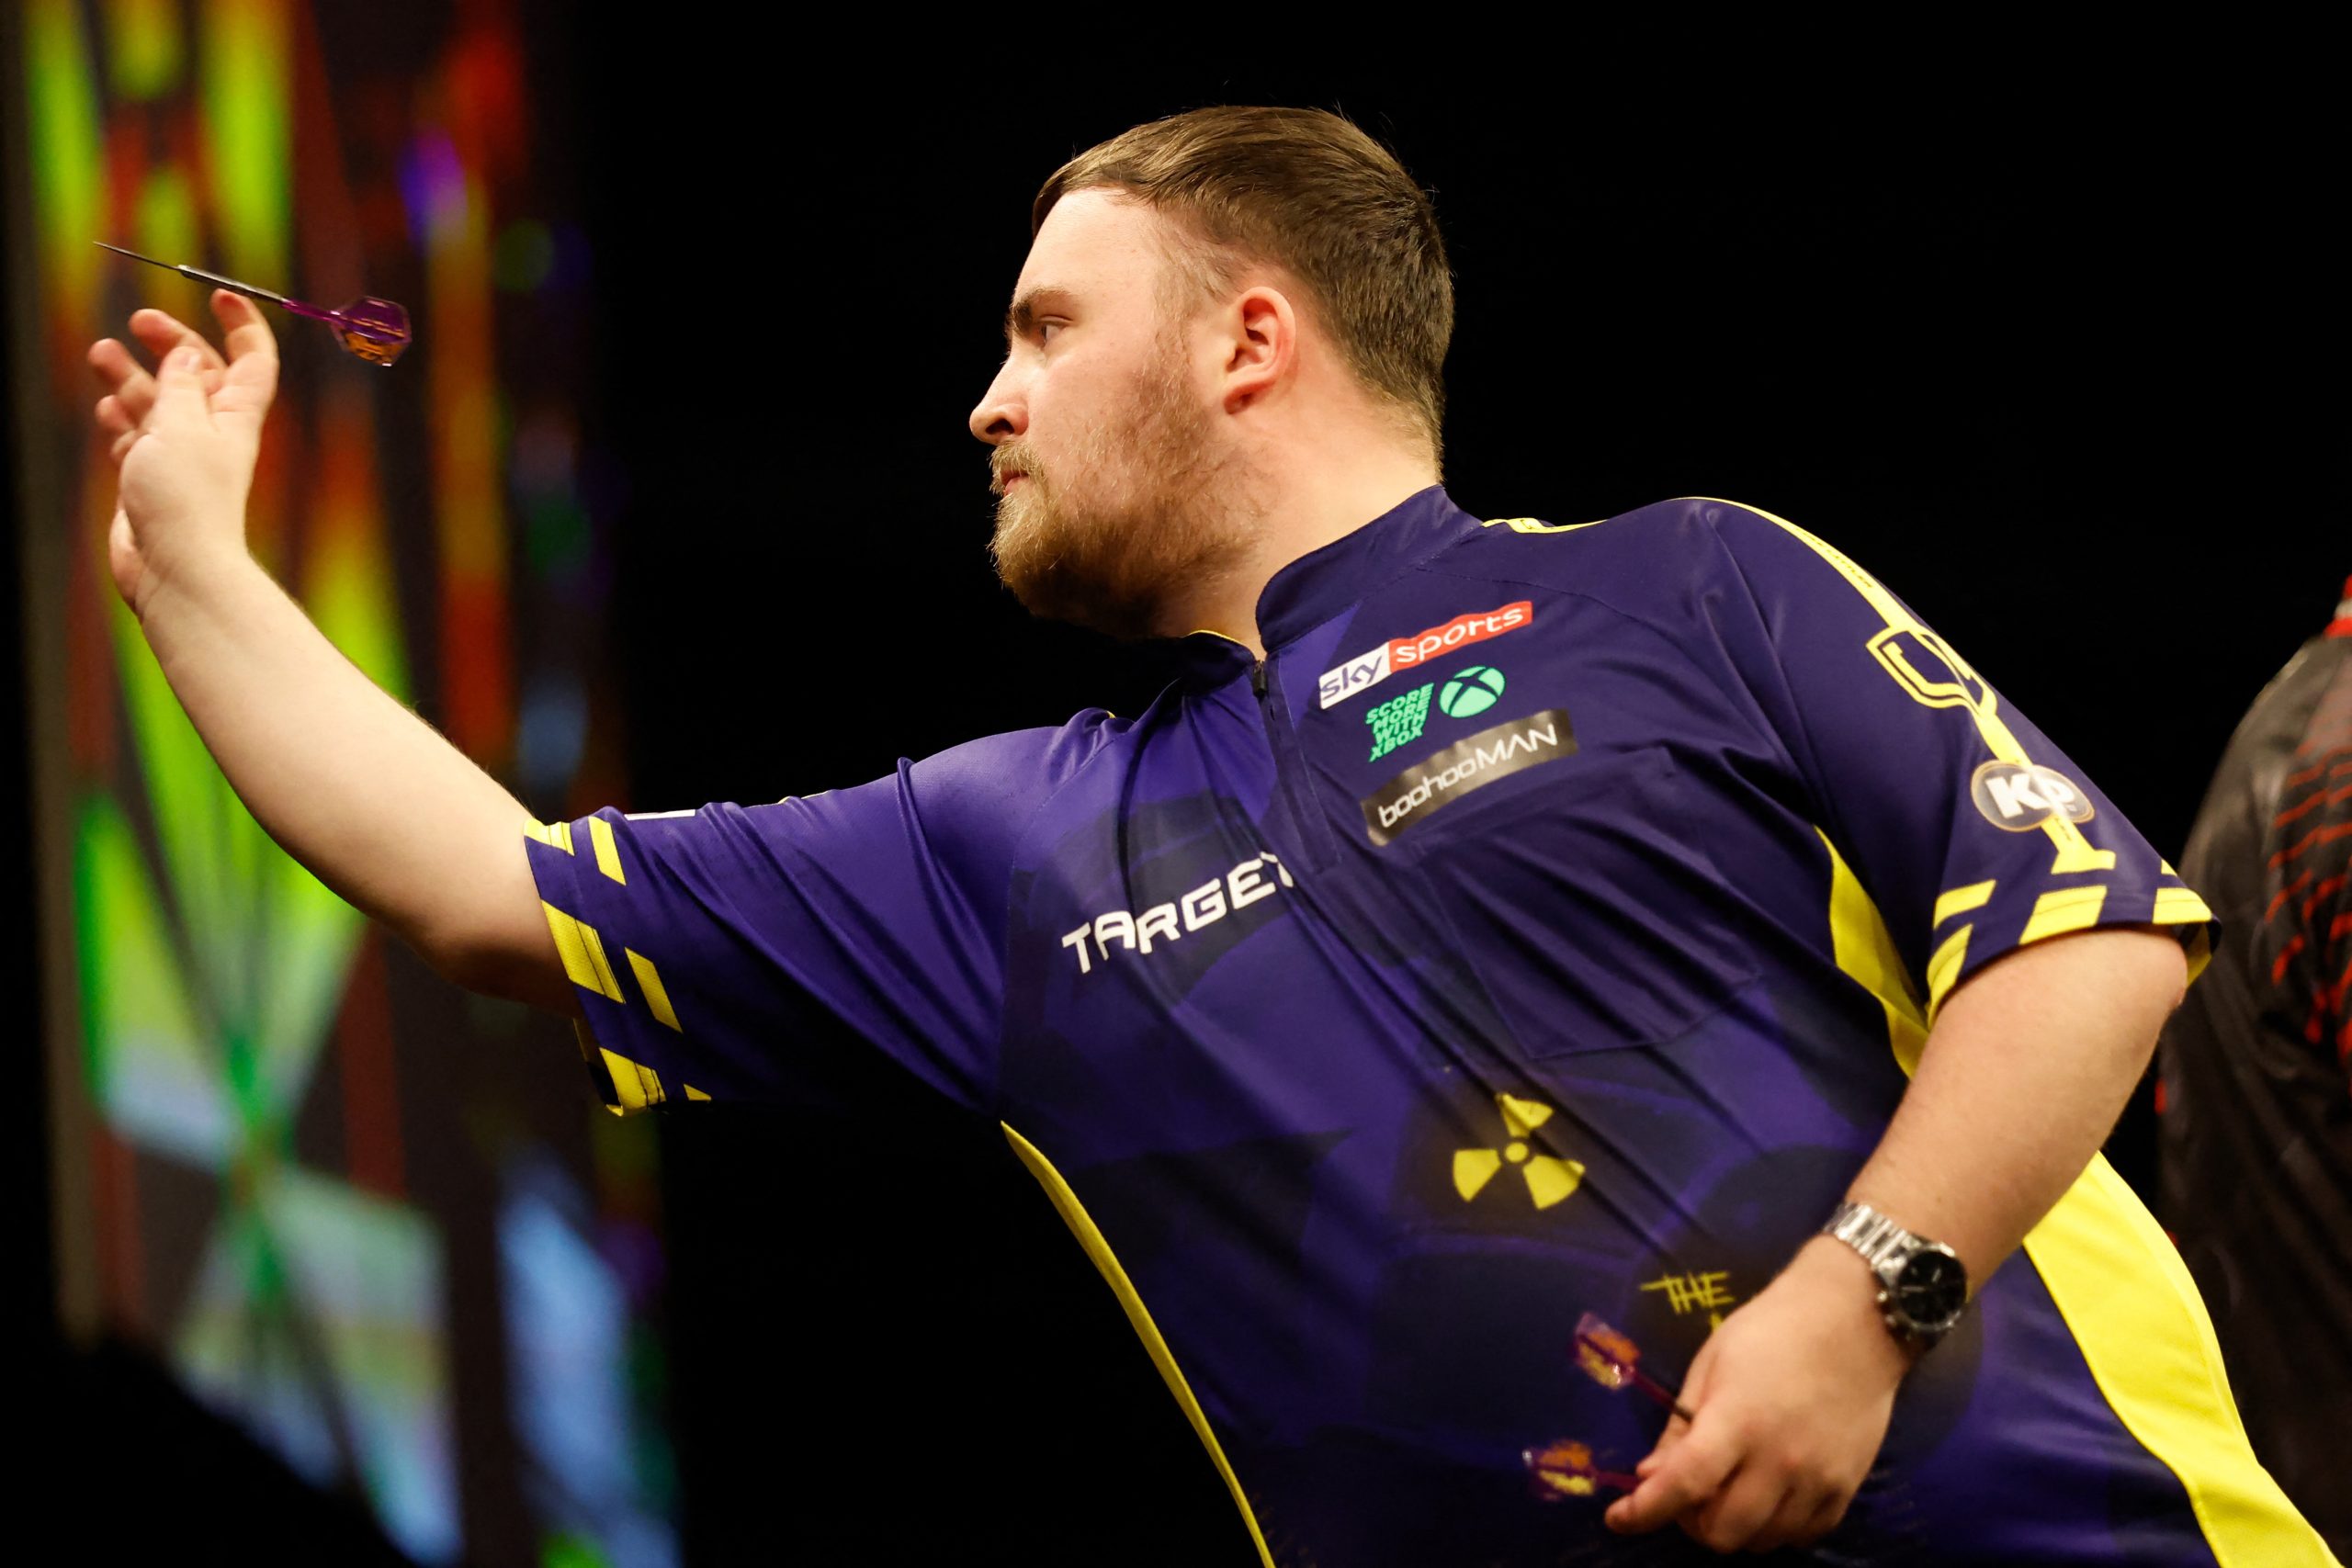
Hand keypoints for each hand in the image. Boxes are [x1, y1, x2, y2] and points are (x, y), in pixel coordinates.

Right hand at [88, 289, 279, 612]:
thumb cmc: (186, 499)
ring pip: (158, 404)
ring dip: (132, 377)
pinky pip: (139, 441)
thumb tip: (188, 357)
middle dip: (171, 344)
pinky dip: (123, 424)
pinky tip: (107, 411)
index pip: (252, 361)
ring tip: (101, 354)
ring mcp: (182, 458)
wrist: (173, 567)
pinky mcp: (153, 481)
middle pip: (196, 375)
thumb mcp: (181, 425)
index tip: (218, 294)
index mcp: (235, 416)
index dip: (241, 325)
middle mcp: (212, 433)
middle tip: (138, 320)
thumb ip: (179, 386)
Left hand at [1605, 1237, 1907, 1552]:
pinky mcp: (1847, 1487)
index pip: (1683, 1486)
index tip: (1618, 1519)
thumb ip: (1681, 1426)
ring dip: (1734, 1527)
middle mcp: (1778, 1461)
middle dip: (1691, 1521)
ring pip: (1762, 1541)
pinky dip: (1777, 1528)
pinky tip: (1768, 1497)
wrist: (1854, 1320)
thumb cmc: (1771, 1331)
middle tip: (1686, 1493)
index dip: (1644, 1511)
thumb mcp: (1711, 1364)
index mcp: (1736, 1422)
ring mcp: (1817, 1479)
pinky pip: (1804, 1535)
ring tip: (1728, 1492)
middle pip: (1722, 1532)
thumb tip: (1650, 1477)